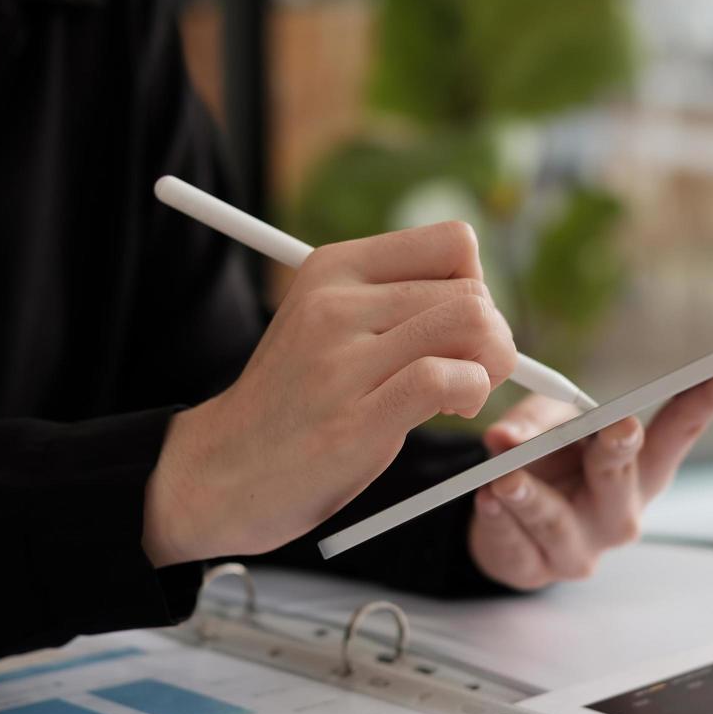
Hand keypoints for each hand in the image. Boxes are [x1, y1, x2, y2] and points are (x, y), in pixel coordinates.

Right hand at [143, 221, 516, 566]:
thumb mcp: (329, 324)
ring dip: (491, 363)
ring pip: (471, 322)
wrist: (219, 471)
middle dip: (493, 335)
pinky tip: (453, 410)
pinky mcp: (355, 419)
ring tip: (462, 392)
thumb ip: (395, 302)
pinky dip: (472, 393)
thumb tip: (487, 304)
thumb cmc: (295, 402)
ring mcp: (342, 360)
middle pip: (472, 289)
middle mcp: (336, 303)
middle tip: (469, 371)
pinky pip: (446, 379)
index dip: (476, 285)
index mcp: (334, 268)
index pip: (453, 242)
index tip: (456, 328)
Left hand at [468, 359, 712, 588]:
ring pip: (557, 519)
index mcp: (641, 468)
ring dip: (531, 496)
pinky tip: (488, 502)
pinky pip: (516, 545)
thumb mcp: (546, 427)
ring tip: (505, 479)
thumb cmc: (544, 465)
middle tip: (618, 426)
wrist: (504, 527)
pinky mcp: (538, 570)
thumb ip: (533, 423)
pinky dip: (499, 521)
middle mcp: (621, 510)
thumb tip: (506, 436)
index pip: (682, 429)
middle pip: (623, 474)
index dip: (711, 398)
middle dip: (619, 449)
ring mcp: (582, 546)